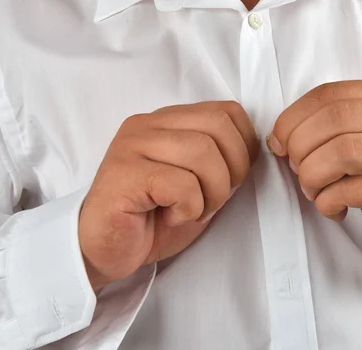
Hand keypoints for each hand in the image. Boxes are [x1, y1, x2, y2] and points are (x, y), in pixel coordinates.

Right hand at [79, 101, 257, 290]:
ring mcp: (132, 145)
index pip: (227, 111)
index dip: (245, 147)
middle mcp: (147, 124)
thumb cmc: (153, 218)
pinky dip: (189, 207)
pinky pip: (181, 183)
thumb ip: (221, 161)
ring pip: (203, 151)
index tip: (234, 179)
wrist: (105, 250)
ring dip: (212, 193)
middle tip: (214, 200)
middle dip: (233, 170)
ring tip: (192, 210)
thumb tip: (256, 150)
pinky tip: (170, 216)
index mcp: (168, 120)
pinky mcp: (124, 173)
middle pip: (219, 126)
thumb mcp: (199, 184)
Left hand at [269, 80, 361, 247]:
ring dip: (311, 175)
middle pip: (333, 120)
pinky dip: (326, 202)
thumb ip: (335, 122)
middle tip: (296, 167)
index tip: (278, 141)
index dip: (293, 117)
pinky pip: (348, 192)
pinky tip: (333, 208)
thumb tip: (279, 137)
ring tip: (313, 189)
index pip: (329, 94)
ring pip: (340, 153)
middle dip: (299, 146)